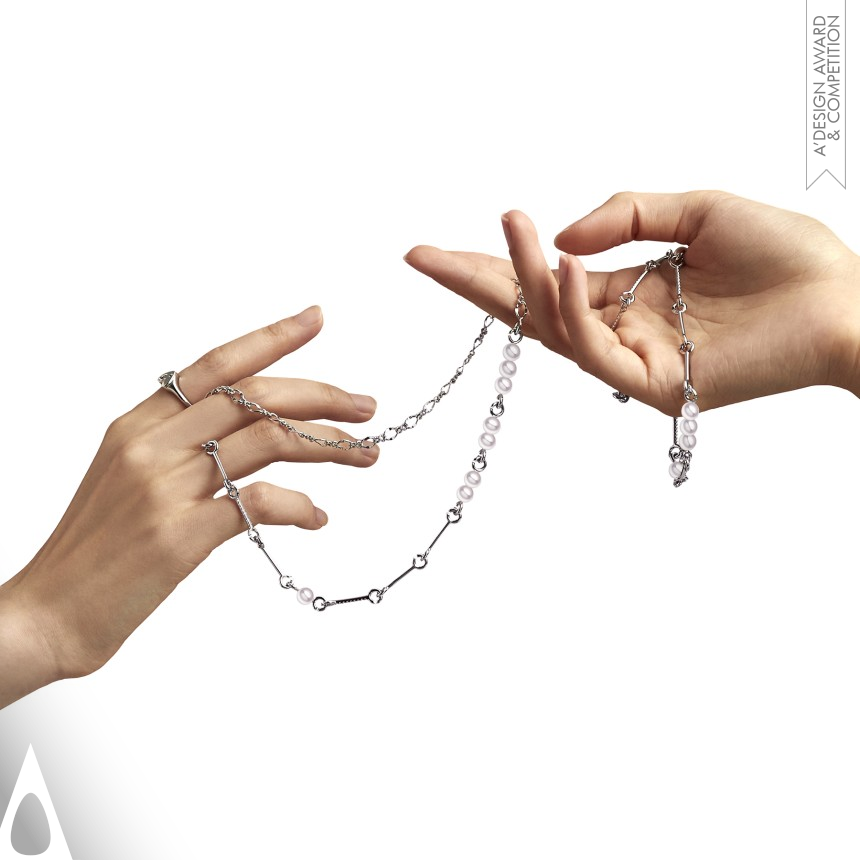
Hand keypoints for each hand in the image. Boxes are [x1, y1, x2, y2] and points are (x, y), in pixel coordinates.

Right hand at [0, 306, 379, 707]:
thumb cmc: (93, 550)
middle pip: (254, 396)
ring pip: (267, 440)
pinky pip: (259, 503)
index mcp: (137, 424)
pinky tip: (319, 518)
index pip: (216, 364)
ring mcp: (165, 487)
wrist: (46, 615)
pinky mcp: (180, 534)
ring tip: (366, 455)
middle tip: (367, 405)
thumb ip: (176, 445)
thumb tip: (245, 432)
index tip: (315, 319)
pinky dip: (300, 507)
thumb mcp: (126, 477)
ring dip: (329, 446)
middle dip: (322, 395)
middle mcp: (152, 444)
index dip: (271, 338)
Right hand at [405, 191, 859, 412]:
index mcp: (628, 292)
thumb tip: (560, 238)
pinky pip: (597, 349)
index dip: (495, 261)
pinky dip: (574, 309)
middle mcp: (621, 328)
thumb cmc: (784, 259)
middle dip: (474, 283)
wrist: (846, 299)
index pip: (546, 279)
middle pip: (530, 310)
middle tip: (420, 256)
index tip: (439, 247)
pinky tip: (563, 264)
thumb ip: (626, 215)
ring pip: (555, 327)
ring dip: (525, 278)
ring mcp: (633, 361)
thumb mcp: (696, 211)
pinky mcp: (653, 385)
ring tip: (511, 226)